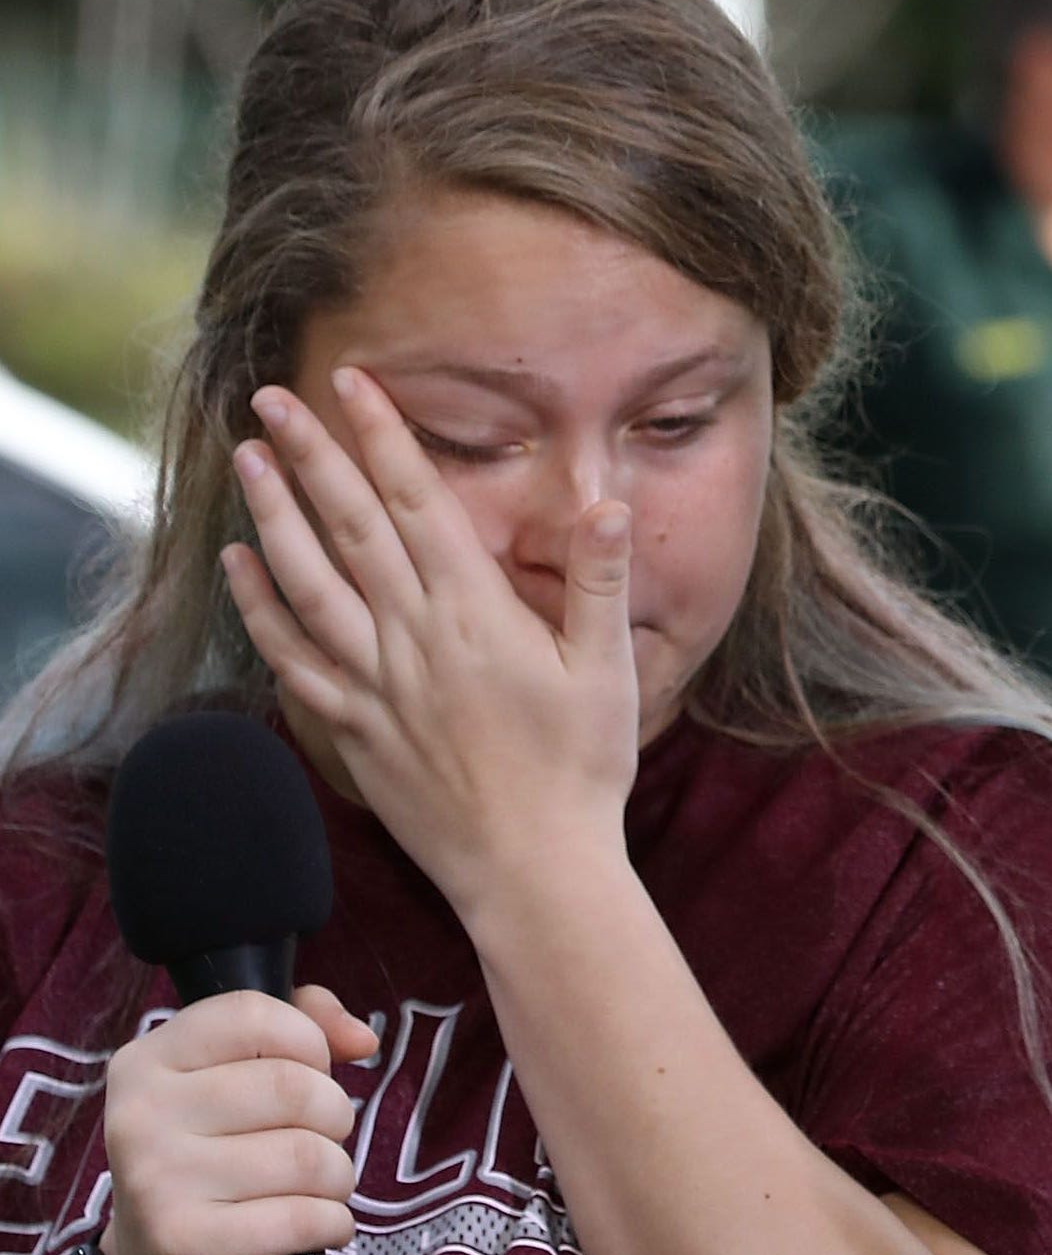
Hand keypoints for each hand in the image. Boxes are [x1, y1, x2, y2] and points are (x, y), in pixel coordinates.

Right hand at [99, 986, 377, 1254]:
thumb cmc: (212, 1159)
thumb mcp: (236, 1076)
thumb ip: (302, 1025)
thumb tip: (362, 1039)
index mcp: (147, 1063)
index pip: (254, 1014)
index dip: (307, 1040)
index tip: (310, 1070)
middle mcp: (141, 1119)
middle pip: (294, 1088)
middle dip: (333, 1116)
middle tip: (316, 1141)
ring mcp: (159, 1185)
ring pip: (308, 1155)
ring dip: (336, 1176)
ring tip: (312, 1190)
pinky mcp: (189, 1247)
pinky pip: (306, 1216)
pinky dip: (331, 1223)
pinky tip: (310, 1229)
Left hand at [219, 368, 640, 920]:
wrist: (531, 870)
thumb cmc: (581, 769)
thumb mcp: (609, 669)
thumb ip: (600, 580)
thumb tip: (607, 501)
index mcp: (475, 613)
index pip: (417, 503)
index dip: (383, 437)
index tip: (353, 383)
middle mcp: (412, 639)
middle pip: (348, 527)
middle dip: (309, 455)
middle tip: (271, 398)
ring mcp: (374, 684)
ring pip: (306, 581)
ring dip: (272, 515)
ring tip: (248, 459)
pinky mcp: (353, 729)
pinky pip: (291, 655)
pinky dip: (258, 606)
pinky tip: (239, 566)